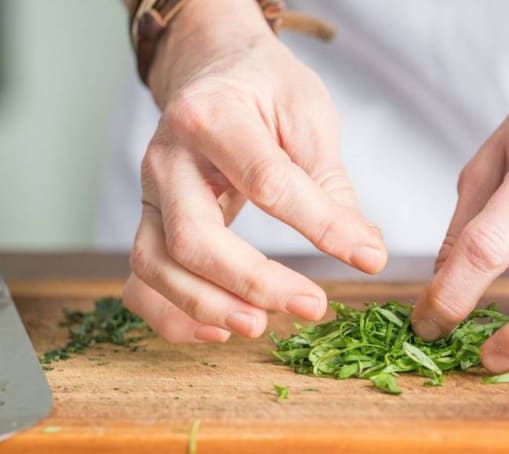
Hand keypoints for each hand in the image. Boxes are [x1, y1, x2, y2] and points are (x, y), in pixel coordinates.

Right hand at [122, 0, 386, 342]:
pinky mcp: (148, 220)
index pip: (267, 184)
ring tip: (261, 326)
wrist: (210, 68)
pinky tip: (218, 329)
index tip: (367, 257)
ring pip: (156, 265)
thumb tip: (365, 250)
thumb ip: (329, 184)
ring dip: (207, 306)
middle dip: (253, 282)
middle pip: (194, 238)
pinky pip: (141, 279)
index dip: (321, 227)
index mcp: (215, 117)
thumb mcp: (307, 114)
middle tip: (311, 306)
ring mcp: (150, 192)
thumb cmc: (263, 88)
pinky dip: (170, 314)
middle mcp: (169, 157)